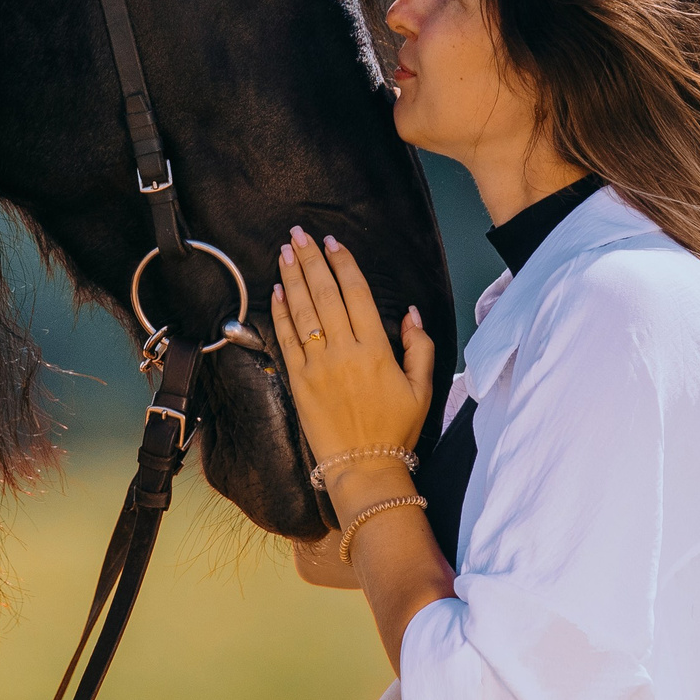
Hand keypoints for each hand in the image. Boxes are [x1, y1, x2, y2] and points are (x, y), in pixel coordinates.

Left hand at [271, 226, 434, 505]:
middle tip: (299, 233)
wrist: (364, 466)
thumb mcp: (423, 388)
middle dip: (311, 260)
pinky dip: (280, 313)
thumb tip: (410, 313)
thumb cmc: (396, 428)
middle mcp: (345, 352)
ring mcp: (318, 366)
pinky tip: (276, 291)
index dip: (343, 264)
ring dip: (291, 278)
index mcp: (377, 350)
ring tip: (284, 251)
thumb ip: (419, 346)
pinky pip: (286, 340)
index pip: (356, 294)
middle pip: (324, 294)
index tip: (331, 242)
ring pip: (302, 312)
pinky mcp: (298, 381)